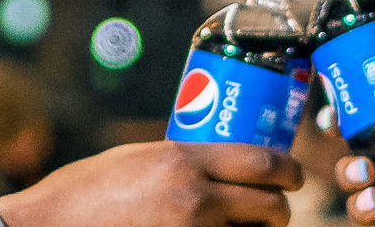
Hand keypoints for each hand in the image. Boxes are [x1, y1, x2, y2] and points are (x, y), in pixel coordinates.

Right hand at [0, 141, 301, 226]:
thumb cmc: (81, 195)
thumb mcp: (135, 160)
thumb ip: (180, 163)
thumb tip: (217, 167)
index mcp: (183, 160)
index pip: (264, 163)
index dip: (289, 173)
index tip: (292, 178)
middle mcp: (194, 198)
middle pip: (271, 207)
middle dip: (278, 213)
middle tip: (271, 214)